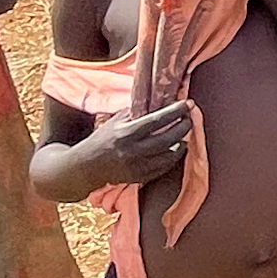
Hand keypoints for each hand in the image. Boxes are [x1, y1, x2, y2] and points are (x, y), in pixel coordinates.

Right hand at [68, 103, 193, 193]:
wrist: (87, 166)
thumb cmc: (102, 138)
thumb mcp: (115, 120)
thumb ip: (136, 111)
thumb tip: (159, 99)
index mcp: (126, 133)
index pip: (157, 120)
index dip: (175, 111)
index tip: (188, 104)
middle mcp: (133, 150)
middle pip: (167, 139)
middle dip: (183, 127)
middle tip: (189, 118)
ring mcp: (137, 167)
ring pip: (169, 156)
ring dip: (181, 144)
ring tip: (184, 135)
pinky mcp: (139, 178)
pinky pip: (163, 169)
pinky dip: (173, 158)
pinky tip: (176, 149)